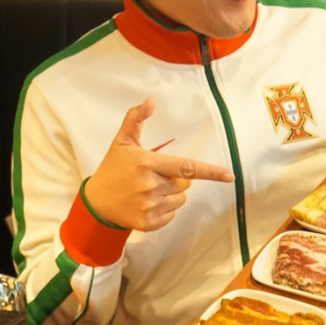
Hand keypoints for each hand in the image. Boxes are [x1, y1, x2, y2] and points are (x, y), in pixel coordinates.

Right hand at [84, 98, 234, 230]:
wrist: (96, 203)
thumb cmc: (113, 168)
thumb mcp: (122, 142)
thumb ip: (136, 119)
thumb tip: (151, 101)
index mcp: (147, 164)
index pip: (186, 167)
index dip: (210, 172)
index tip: (229, 176)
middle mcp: (150, 186)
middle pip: (185, 183)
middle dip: (175, 178)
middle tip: (154, 176)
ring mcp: (149, 206)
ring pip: (181, 199)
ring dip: (171, 195)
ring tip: (149, 191)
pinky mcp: (149, 223)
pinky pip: (172, 215)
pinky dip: (164, 210)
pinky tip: (146, 204)